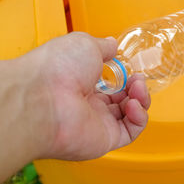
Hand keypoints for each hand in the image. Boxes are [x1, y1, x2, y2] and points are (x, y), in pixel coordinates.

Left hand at [20, 32, 150, 159]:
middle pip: (123, 100)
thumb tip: (113, 44)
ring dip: (141, 99)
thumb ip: (104, 47)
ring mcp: (96, 123)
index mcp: (81, 84)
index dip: (125, 77)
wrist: (42, 97)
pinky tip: (134, 105)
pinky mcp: (104, 139)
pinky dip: (139, 118)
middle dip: (136, 87)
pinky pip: (130, 132)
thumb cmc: (56, 68)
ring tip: (137, 88)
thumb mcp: (85, 44)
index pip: (111, 84)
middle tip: (137, 79)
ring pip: (130, 115)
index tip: (132, 69)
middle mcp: (88, 105)